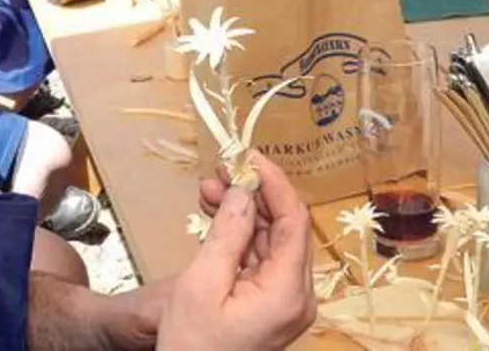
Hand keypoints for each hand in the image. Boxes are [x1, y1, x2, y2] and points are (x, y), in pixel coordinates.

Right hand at [157, 153, 316, 350]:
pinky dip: (239, 234)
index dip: (274, 184)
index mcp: (287, 291)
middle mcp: (296, 294)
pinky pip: (260, 257)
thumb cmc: (192, 343)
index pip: (294, 222)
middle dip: (252, 194)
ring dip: (242, 211)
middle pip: (283, 228)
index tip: (249, 157)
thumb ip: (227, 234)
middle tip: (219, 169)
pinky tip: (216, 213)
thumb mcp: (202, 284)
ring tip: (209, 188)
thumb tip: (242, 191)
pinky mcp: (270, 302)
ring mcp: (285, 299)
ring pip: (269, 239)